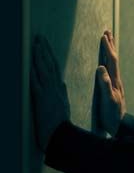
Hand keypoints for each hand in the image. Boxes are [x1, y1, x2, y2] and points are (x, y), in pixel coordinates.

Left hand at [30, 35, 70, 151]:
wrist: (61, 134)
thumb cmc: (61, 123)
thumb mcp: (63, 105)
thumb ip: (61, 93)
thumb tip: (61, 83)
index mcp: (59, 88)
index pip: (54, 68)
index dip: (49, 56)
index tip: (45, 46)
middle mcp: (54, 87)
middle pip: (49, 64)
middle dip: (44, 50)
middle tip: (40, 38)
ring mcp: (48, 91)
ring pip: (44, 70)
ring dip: (39, 56)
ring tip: (36, 44)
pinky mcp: (41, 98)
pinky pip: (36, 81)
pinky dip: (34, 71)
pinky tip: (30, 62)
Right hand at [96, 30, 126, 135]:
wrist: (119, 125)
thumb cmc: (112, 114)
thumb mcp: (107, 99)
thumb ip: (104, 84)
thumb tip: (100, 67)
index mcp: (114, 80)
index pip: (112, 60)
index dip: (108, 48)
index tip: (103, 36)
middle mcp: (116, 79)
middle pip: (114, 58)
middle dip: (110, 45)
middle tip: (107, 31)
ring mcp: (114, 83)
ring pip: (112, 63)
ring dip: (110, 51)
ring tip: (107, 41)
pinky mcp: (111, 87)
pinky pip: (110, 69)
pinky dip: (107, 61)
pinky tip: (105, 62)